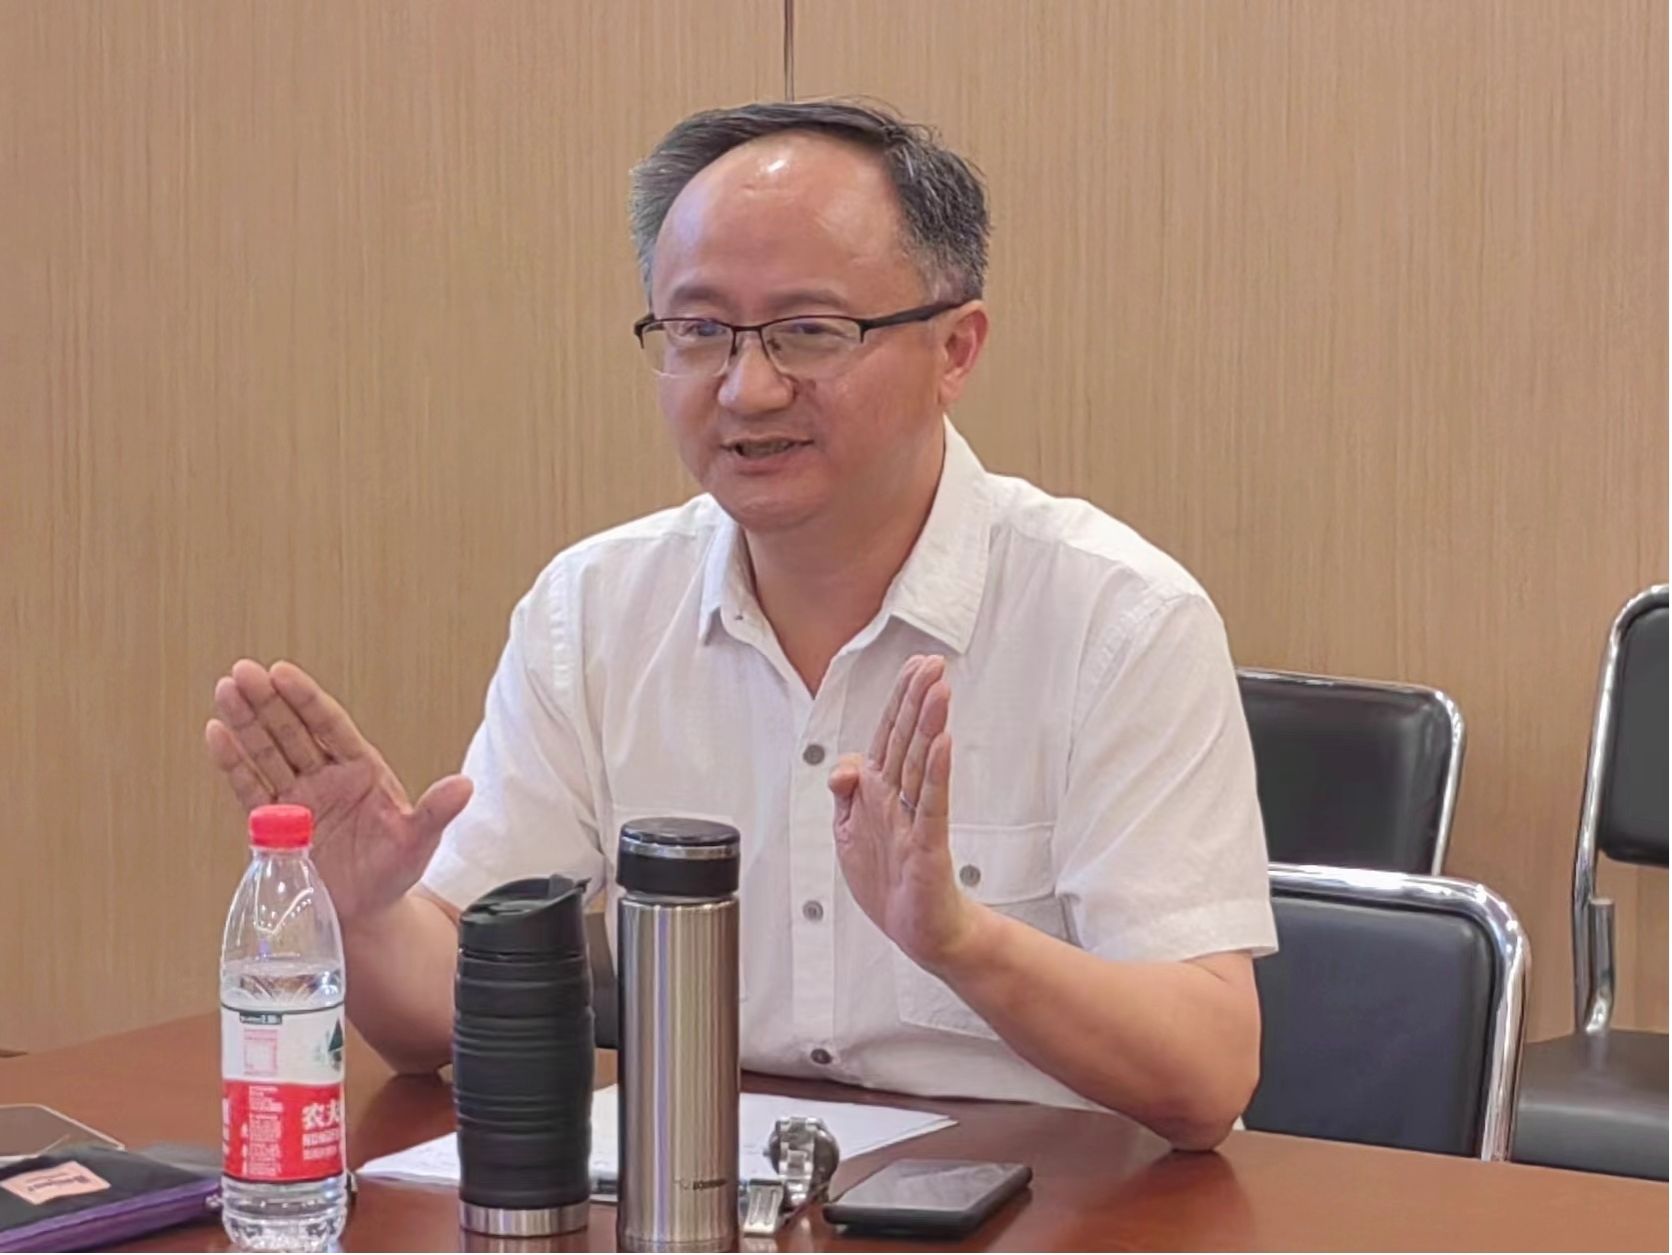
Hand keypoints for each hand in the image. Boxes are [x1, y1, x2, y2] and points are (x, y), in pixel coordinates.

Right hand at [204, 659, 472, 928]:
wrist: (365, 913)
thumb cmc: (395, 872)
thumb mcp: (419, 840)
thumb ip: (435, 812)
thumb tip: (464, 786)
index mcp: (361, 771)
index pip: (330, 726)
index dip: (305, 700)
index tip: (281, 672)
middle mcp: (326, 778)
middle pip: (292, 732)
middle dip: (267, 703)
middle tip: (243, 672)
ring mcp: (298, 800)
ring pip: (267, 754)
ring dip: (245, 724)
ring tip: (224, 691)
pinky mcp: (273, 828)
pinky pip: (251, 789)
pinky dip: (233, 764)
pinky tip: (216, 735)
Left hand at [828, 655, 977, 972]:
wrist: (921, 930)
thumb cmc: (892, 881)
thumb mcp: (849, 832)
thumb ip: (845, 792)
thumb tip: (844, 765)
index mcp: (877, 792)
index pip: (889, 734)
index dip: (899, 699)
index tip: (915, 666)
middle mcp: (897, 799)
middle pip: (907, 739)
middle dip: (918, 699)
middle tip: (934, 664)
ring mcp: (915, 819)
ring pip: (920, 762)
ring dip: (929, 725)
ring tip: (940, 690)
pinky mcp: (928, 844)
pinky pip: (931, 803)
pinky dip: (935, 772)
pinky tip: (942, 745)